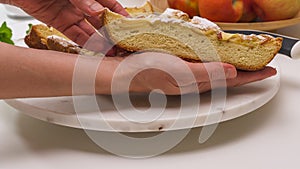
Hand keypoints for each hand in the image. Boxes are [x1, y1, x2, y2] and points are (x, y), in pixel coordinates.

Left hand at [9, 0, 127, 45]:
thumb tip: (95, 12)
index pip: (109, 3)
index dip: (120, 14)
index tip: (130, 24)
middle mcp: (82, 3)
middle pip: (101, 20)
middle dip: (112, 32)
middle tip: (121, 43)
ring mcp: (71, 13)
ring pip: (89, 30)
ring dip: (100, 41)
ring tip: (110, 51)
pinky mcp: (59, 22)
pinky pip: (74, 34)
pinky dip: (84, 43)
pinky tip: (93, 50)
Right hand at [95, 52, 276, 94]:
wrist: (123, 71)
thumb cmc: (146, 71)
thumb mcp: (178, 72)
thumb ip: (206, 73)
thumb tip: (231, 72)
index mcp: (196, 83)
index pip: (231, 80)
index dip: (251, 76)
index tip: (268, 72)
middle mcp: (194, 81)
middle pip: (226, 78)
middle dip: (246, 73)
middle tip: (262, 69)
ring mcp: (186, 75)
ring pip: (216, 73)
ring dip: (232, 68)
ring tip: (246, 65)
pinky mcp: (179, 68)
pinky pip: (204, 67)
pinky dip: (215, 63)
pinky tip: (217, 60)